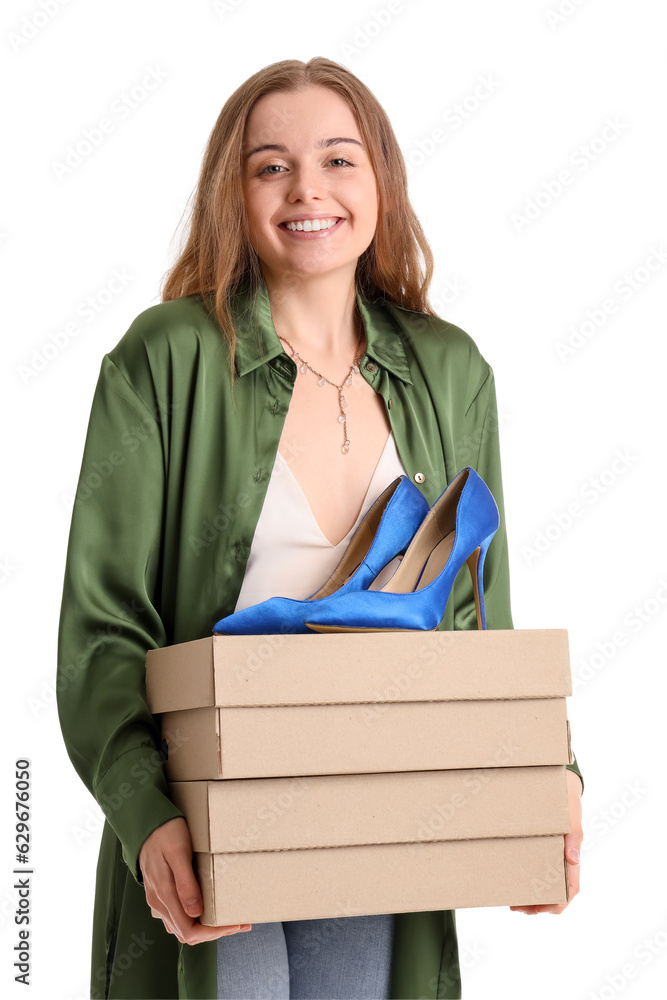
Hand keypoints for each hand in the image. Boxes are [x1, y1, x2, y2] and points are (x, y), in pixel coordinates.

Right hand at [139, 817, 252, 943]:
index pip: (188, 930)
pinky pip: (177, 916)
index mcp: (164, 894)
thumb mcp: (179, 852)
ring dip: (205, 928)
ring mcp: (158, 900)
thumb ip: (185, 882)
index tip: (234, 924)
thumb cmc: (165, 833)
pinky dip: (195, 920)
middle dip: (214, 931)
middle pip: (186, 933)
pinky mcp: (160, 894)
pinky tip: (208, 910)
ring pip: (181, 927)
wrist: (146, 824)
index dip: (212, 932)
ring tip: (228, 919)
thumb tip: (195, 912)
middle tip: (239, 923)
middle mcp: (159, 902)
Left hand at [510, 768, 582, 915]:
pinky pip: (536, 870)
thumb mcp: (572, 814)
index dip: (559, 903)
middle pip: (556, 892)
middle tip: (517, 908)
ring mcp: (552, 853)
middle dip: (539, 905)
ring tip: (513, 902)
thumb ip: (573, 835)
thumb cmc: (567, 798)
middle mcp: (562, 858)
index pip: (571, 888)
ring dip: (532, 898)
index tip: (541, 910)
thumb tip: (572, 859)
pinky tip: (513, 881)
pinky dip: (527, 881)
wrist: (561, 780)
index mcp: (572, 853)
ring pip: (546, 885)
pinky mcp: (541, 846)